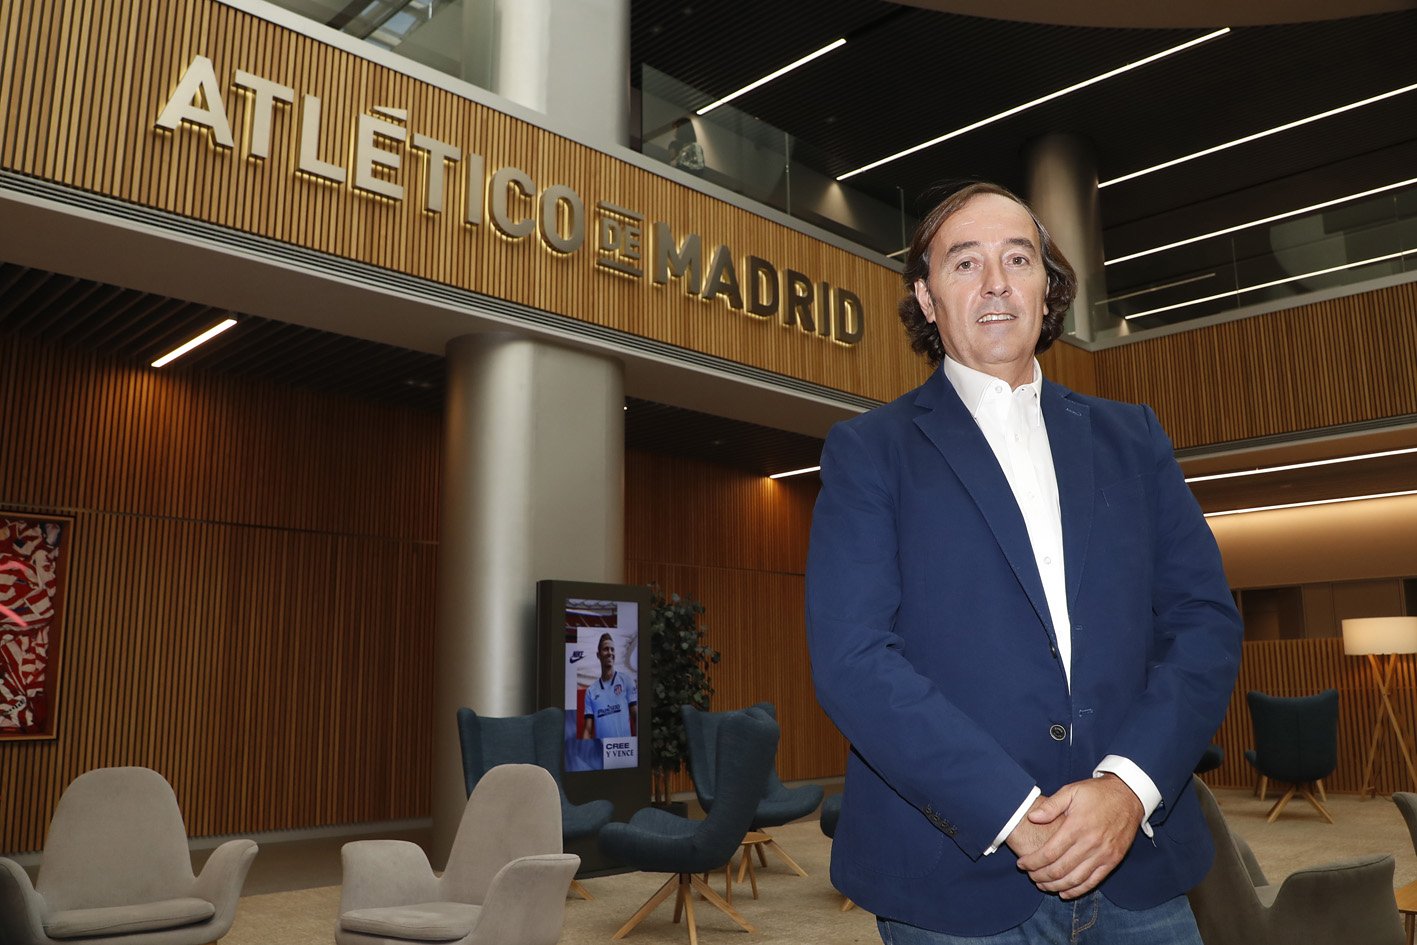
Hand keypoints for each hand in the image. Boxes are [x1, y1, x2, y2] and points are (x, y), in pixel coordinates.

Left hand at [1014, 775, 1143, 898]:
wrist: (1129, 796)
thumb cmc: (1097, 793)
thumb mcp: (1071, 791)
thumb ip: (1051, 805)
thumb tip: (1032, 817)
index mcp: (1077, 826)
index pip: (1049, 853)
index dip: (1033, 862)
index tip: (1021, 864)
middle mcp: (1090, 843)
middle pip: (1060, 869)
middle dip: (1040, 876)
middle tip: (1030, 876)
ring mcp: (1103, 854)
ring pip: (1075, 879)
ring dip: (1056, 886)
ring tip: (1042, 885)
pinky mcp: (1113, 860)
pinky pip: (1093, 881)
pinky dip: (1077, 890)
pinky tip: (1064, 892)